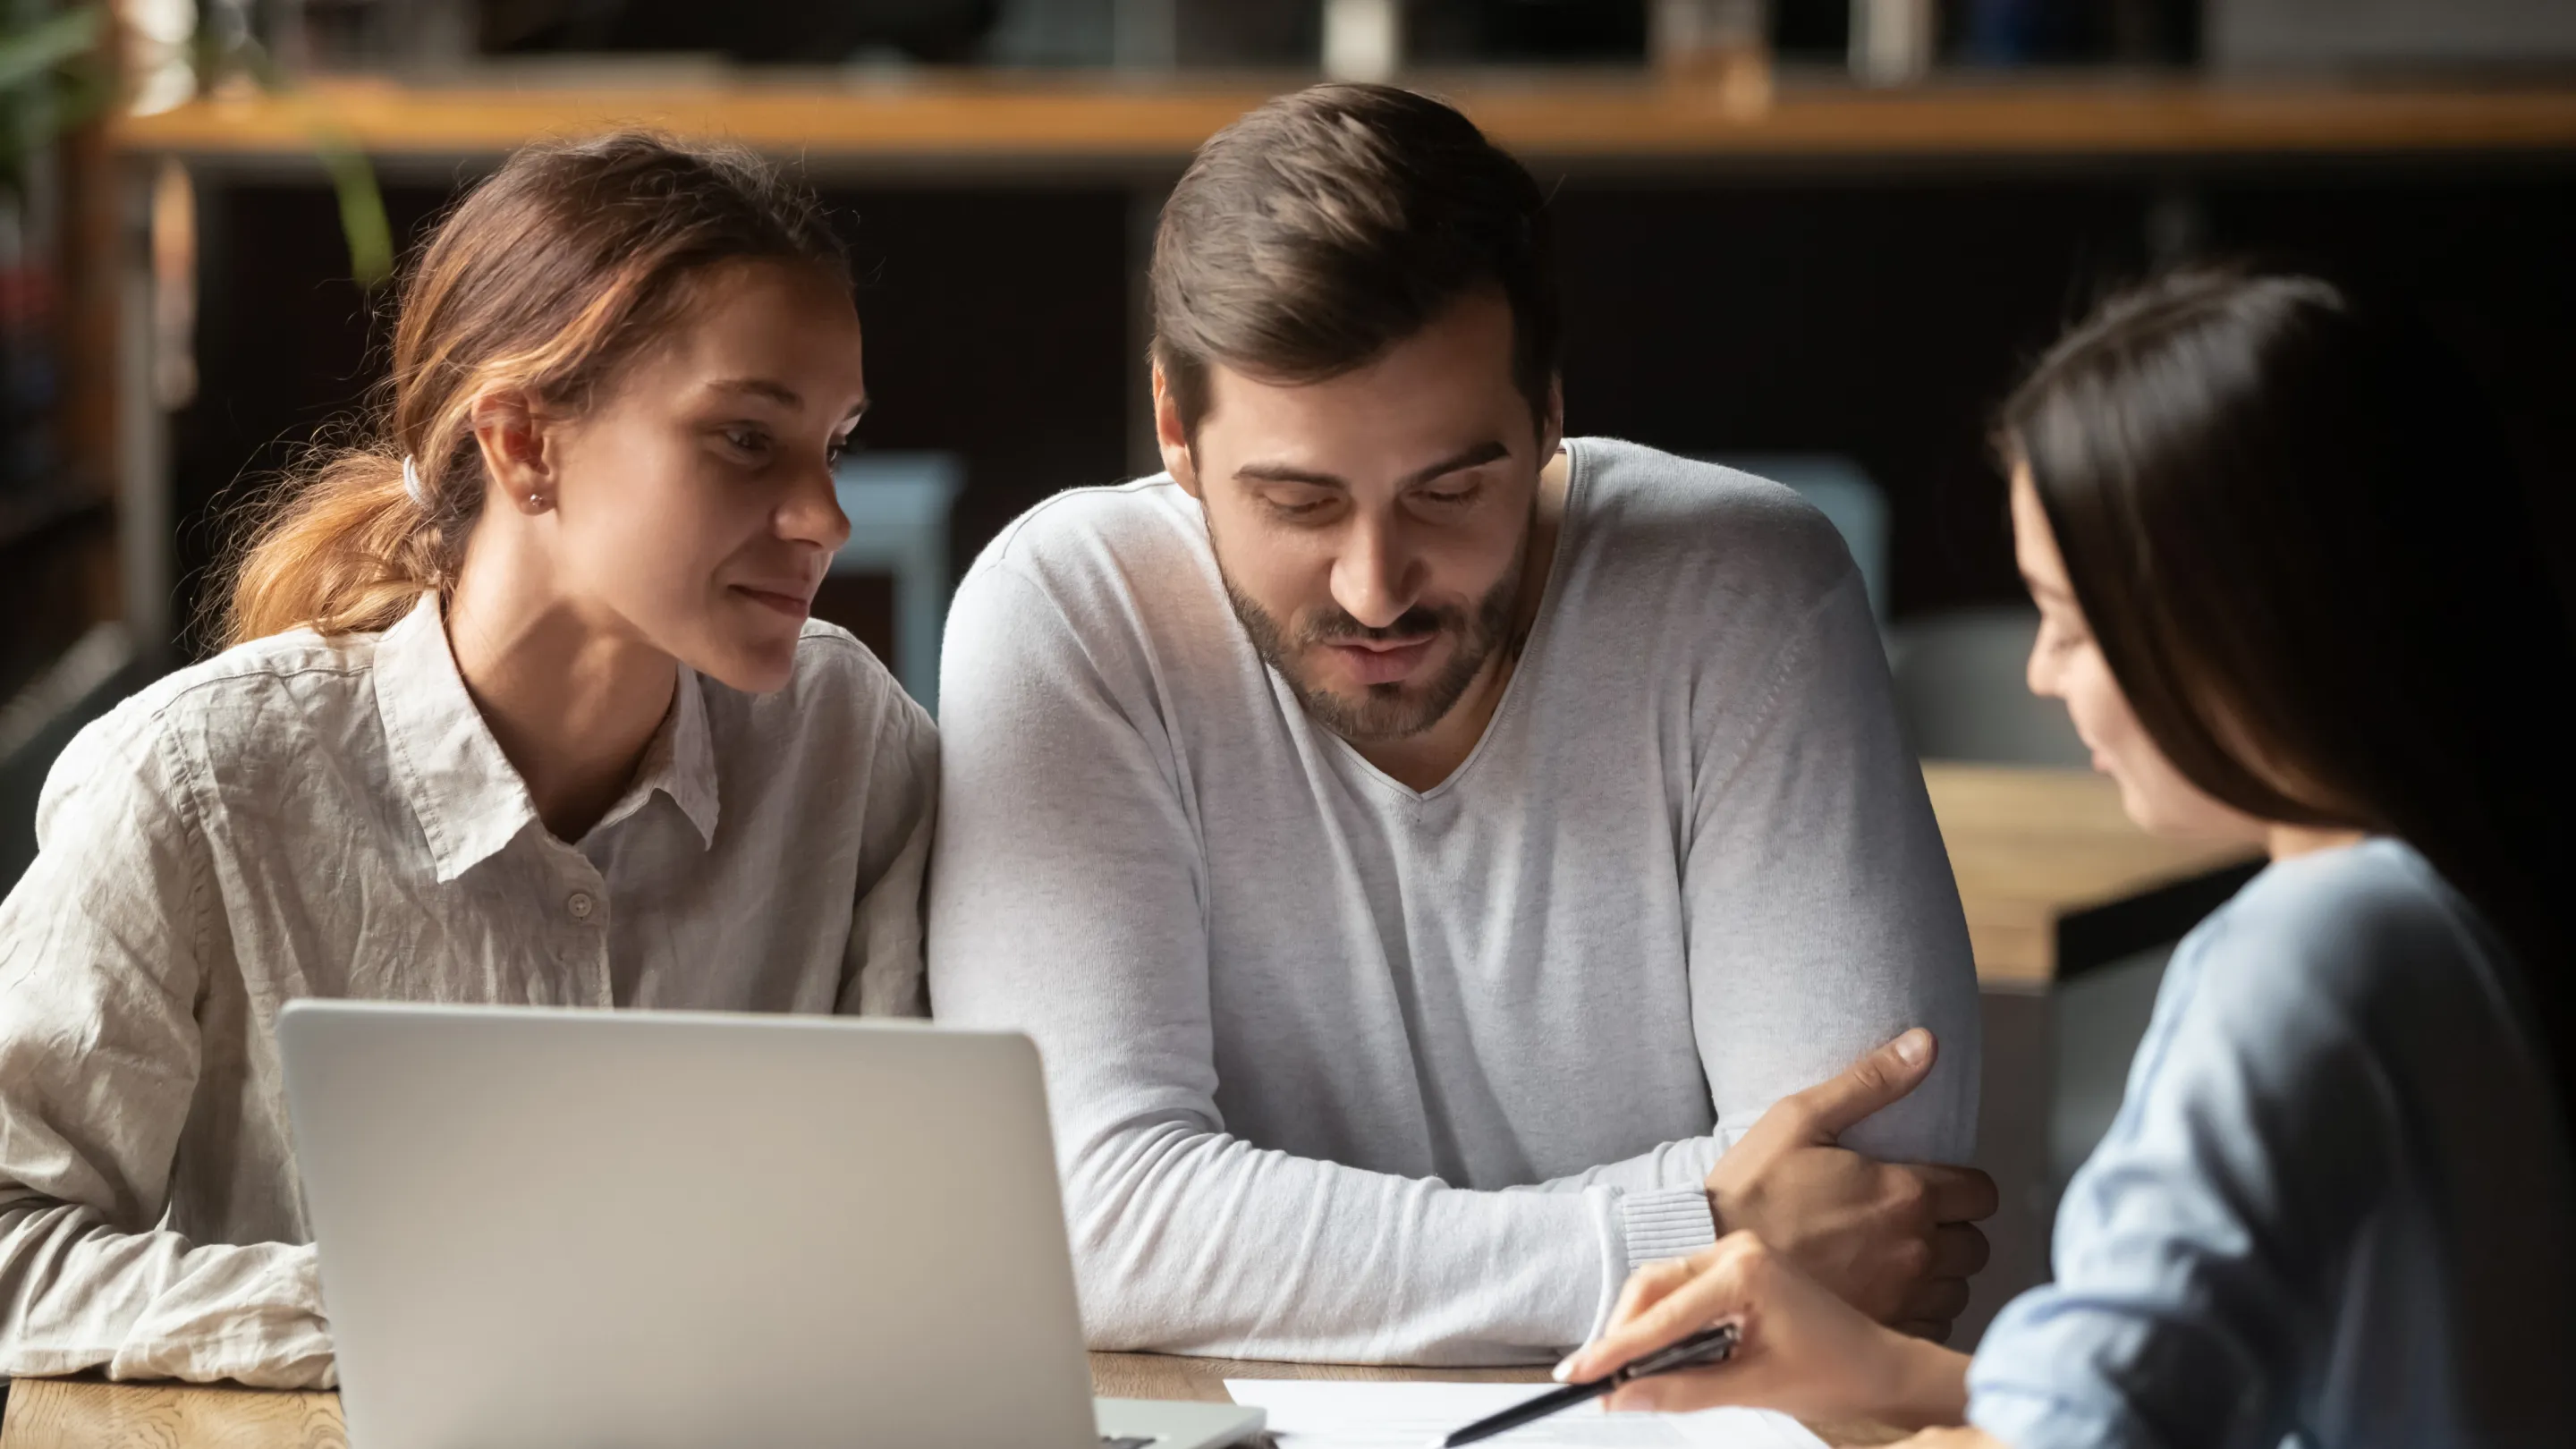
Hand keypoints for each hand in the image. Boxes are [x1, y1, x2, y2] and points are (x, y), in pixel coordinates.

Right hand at [1556, 1232, 1969, 1428]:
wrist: (1880, 1367)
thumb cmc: (1833, 1374)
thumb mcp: (1753, 1388)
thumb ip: (1682, 1390)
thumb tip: (1621, 1398)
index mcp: (1744, 1271)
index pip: (1663, 1314)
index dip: (1615, 1347)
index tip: (1577, 1373)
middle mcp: (1735, 1249)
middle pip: (1651, 1284)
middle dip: (1621, 1331)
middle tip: (1594, 1376)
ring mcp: (1736, 1253)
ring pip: (1662, 1283)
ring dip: (1639, 1325)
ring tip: (1620, 1370)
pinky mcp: (1737, 1266)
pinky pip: (1682, 1287)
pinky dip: (1662, 1319)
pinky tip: (1656, 1352)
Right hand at [1701, 1029, 1997, 1336]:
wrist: (1704, 1254)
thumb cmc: (1749, 1187)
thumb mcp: (1800, 1118)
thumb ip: (1870, 1081)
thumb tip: (1925, 1043)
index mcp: (1905, 1194)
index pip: (1981, 1194)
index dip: (1963, 1188)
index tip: (1933, 1187)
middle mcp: (1914, 1250)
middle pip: (1975, 1246)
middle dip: (1952, 1232)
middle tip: (1908, 1222)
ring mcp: (1899, 1298)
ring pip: (1955, 1290)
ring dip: (1936, 1276)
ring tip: (1892, 1260)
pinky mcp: (1877, 1331)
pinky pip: (1928, 1328)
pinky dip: (1915, 1314)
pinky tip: (1880, 1294)